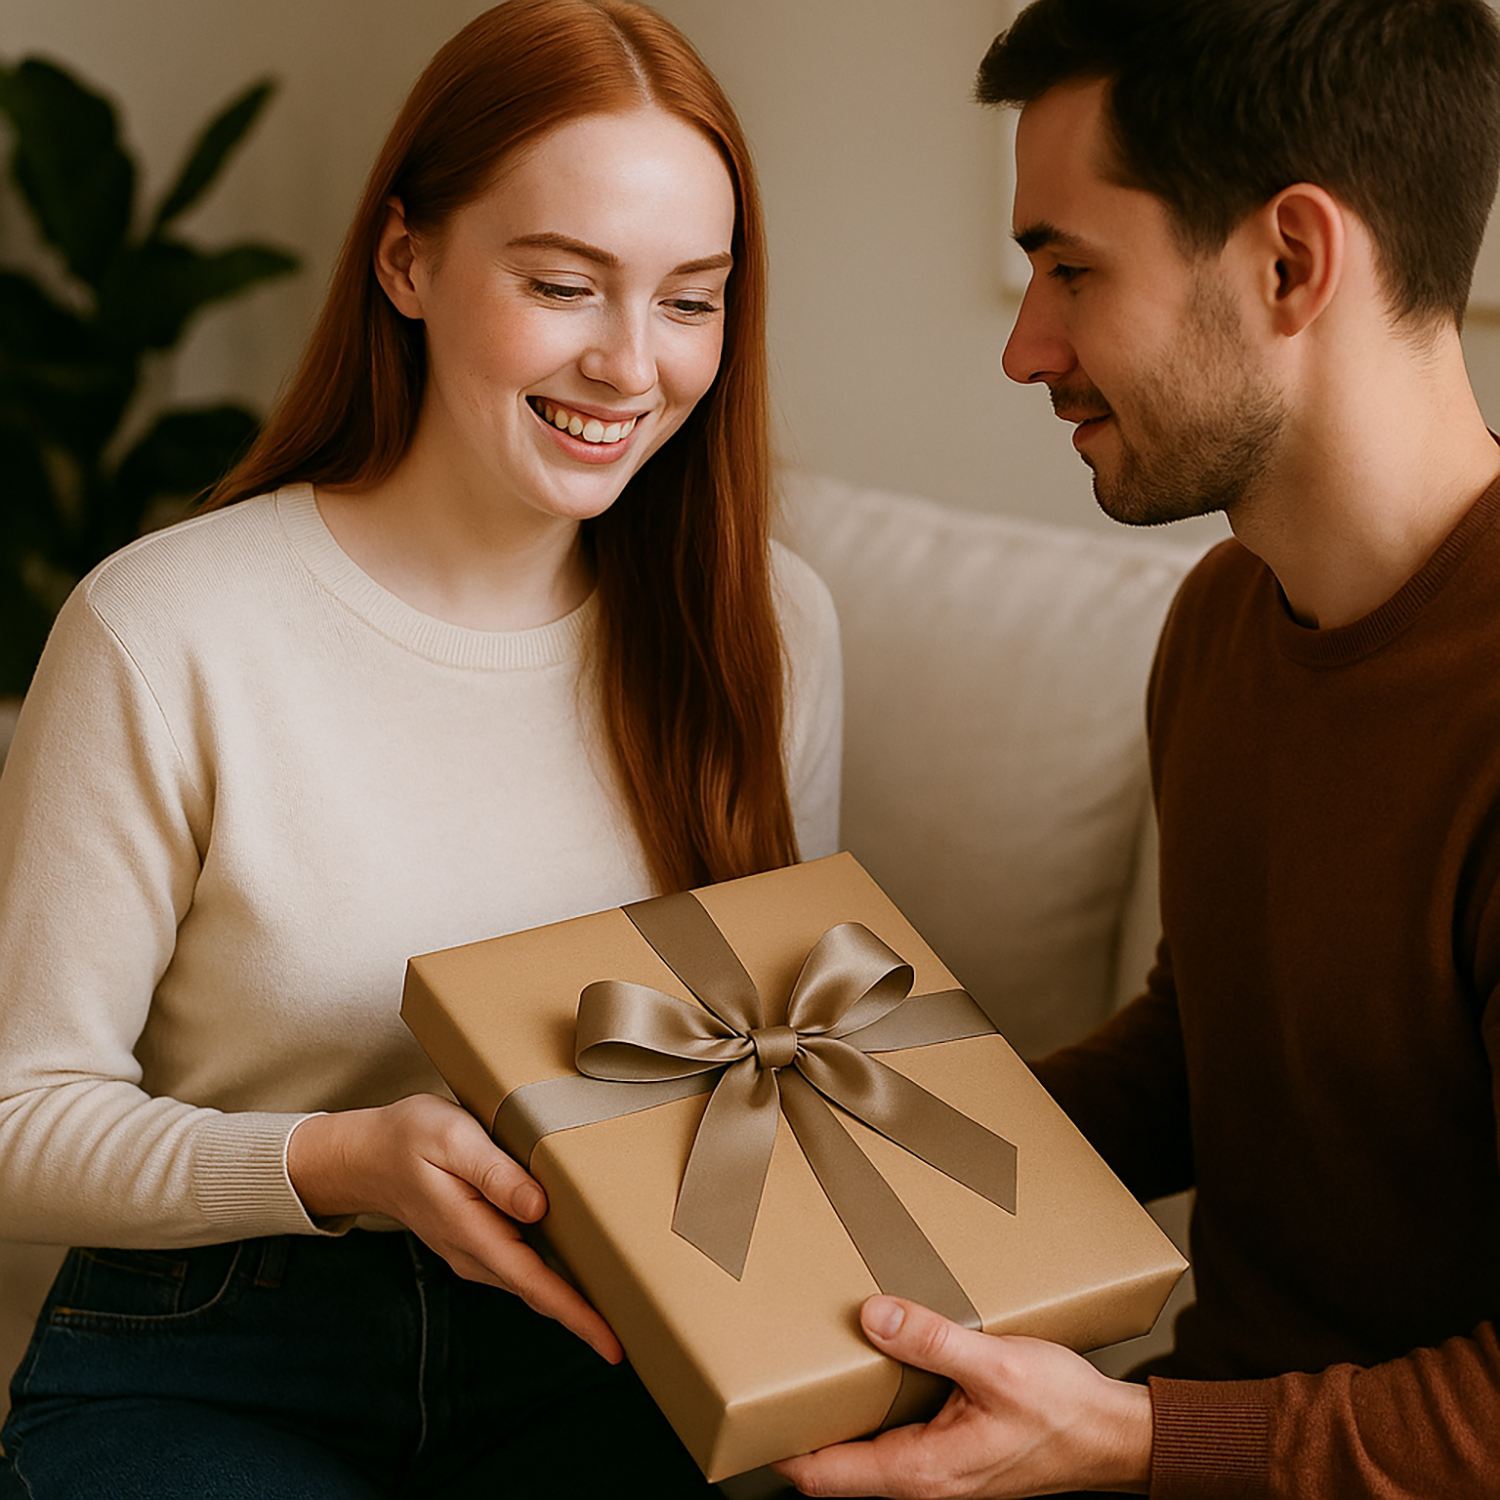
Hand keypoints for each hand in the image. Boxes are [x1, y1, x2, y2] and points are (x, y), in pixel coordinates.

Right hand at [287, 1094, 621, 1362]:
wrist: (366, 1155)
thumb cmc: (411, 1137)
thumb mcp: (453, 1139)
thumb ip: (495, 1174)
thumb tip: (538, 1207)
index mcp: (472, 1230)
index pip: (533, 1281)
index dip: (574, 1313)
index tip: (610, 1342)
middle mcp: (474, 1252)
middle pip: (538, 1292)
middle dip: (583, 1317)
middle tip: (633, 1335)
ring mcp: (473, 1251)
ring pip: (530, 1282)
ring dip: (570, 1299)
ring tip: (617, 1308)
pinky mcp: (476, 1242)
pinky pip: (521, 1266)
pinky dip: (551, 1278)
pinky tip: (577, 1273)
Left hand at [772, 1296, 1150, 1497]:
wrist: (1116, 1438)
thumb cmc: (1065, 1414)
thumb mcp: (996, 1367)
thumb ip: (933, 1341)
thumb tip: (872, 1316)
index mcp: (920, 1470)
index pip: (824, 1476)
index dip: (777, 1450)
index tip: (739, 1417)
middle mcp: (923, 1477)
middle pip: (837, 1463)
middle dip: (800, 1423)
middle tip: (766, 1370)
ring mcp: (938, 1465)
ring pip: (867, 1443)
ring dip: (840, 1406)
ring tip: (811, 1354)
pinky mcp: (954, 1446)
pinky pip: (898, 1428)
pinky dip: (878, 1397)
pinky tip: (880, 1355)